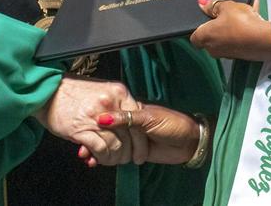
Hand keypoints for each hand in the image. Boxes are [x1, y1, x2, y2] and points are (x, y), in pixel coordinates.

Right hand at [33, 76, 142, 164]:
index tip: (140, 151)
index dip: (141, 139)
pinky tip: (98, 159)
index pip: (137, 119)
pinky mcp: (82, 129)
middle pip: (130, 135)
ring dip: (116, 158)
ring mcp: (96, 116)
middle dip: (130, 153)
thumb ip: (116, 105)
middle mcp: (110, 103)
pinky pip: (101, 149)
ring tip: (112, 161)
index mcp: (118, 92)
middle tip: (128, 160)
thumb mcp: (101, 92)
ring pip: (117, 145)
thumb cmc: (72, 92)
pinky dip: (102, 158)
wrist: (48, 91)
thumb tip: (128, 122)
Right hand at [77, 104, 201, 166]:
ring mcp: (130, 138)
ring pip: (108, 142)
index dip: (96, 120)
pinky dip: (104, 158)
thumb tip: (103, 118)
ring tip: (85, 155)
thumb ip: (127, 119)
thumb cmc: (172, 124)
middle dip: (92, 137)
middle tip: (81, 146)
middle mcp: (128, 123)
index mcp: (132, 109)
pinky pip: (115, 154)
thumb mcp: (148, 118)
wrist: (189, 142)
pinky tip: (94, 162)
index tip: (82, 124)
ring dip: (95, 149)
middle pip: (105, 130)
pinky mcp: (133, 152)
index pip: (109, 113)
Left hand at [190, 0, 270, 60]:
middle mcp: (212, 49)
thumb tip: (201, 3)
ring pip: (222, 43)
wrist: (264, 39)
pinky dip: (237, 39)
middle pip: (208, 40)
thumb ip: (213, 5)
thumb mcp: (227, 7)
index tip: (206, 19)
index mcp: (204, 37)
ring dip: (227, 34)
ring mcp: (227, 55)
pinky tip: (246, 30)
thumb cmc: (241, 22)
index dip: (198, 28)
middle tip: (223, 17)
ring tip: (238, 21)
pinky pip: (234, 46)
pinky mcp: (240, 58)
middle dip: (214, 30)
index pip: (194, 37)